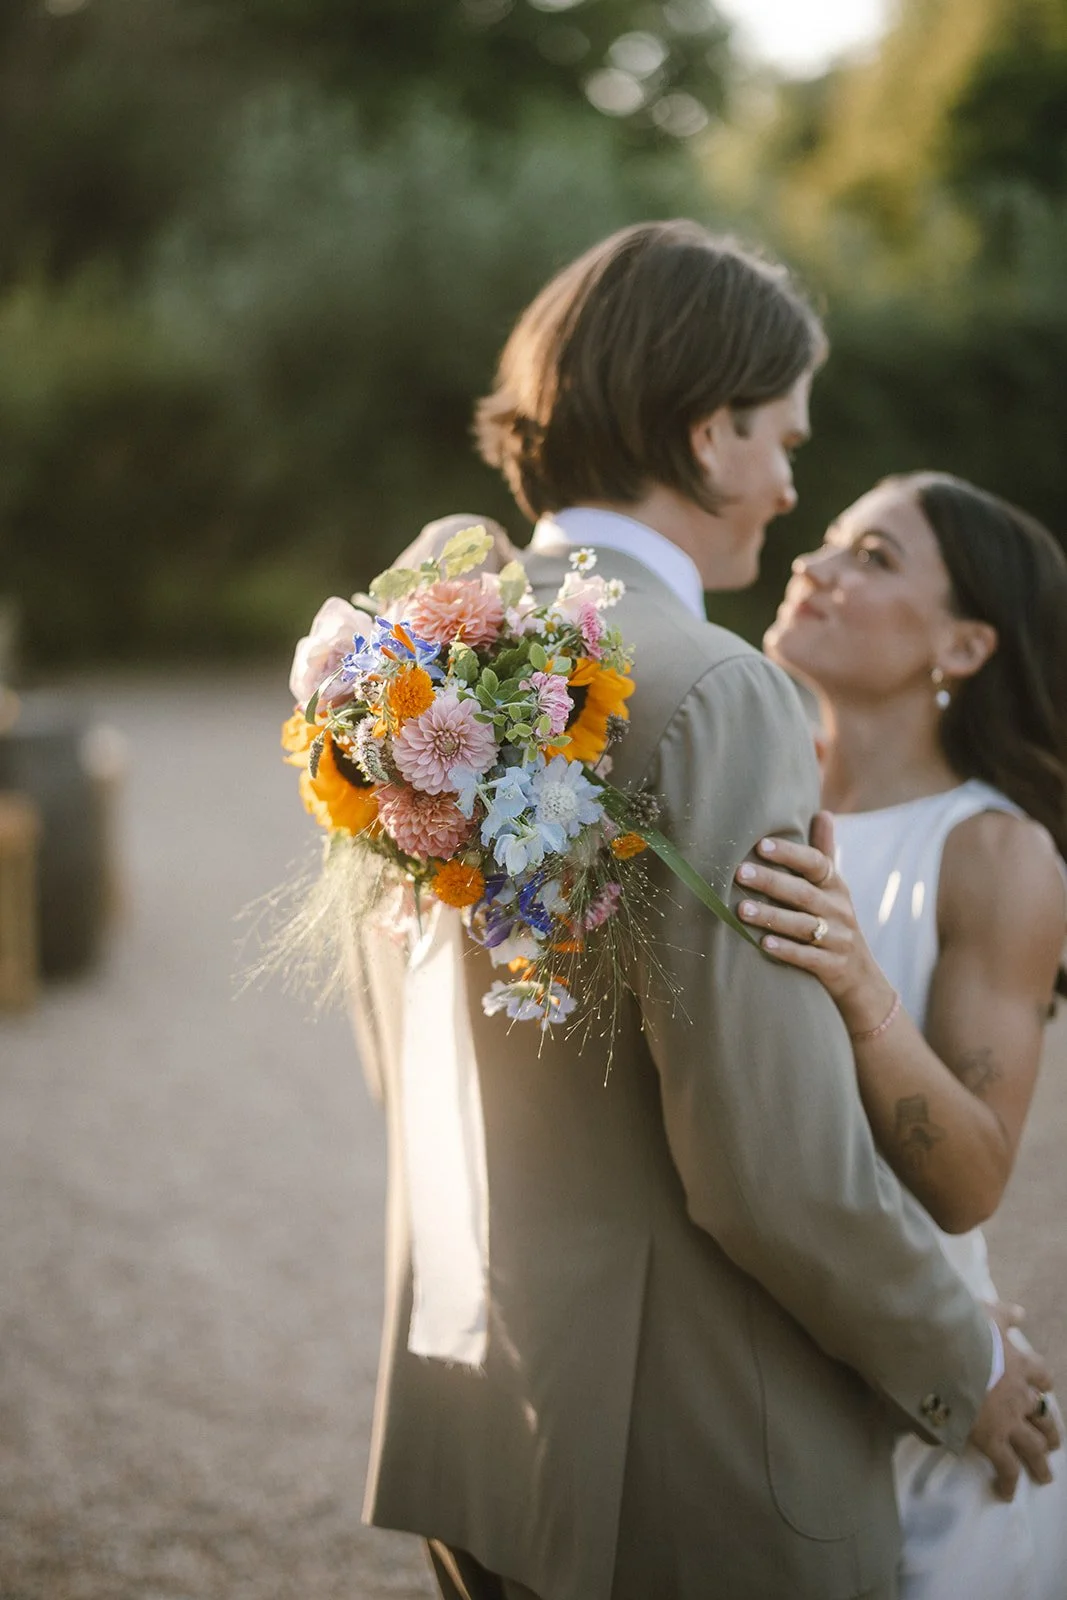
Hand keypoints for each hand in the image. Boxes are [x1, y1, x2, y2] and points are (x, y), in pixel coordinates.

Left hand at [734, 812, 892, 1033]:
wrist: (861, 976)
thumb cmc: (835, 921)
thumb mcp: (834, 888)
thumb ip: (825, 852)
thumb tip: (823, 812)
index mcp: (835, 886)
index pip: (817, 864)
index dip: (791, 854)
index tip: (762, 845)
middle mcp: (839, 910)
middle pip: (803, 893)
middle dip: (771, 882)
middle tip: (739, 873)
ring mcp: (837, 939)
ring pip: (802, 925)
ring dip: (771, 917)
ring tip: (741, 910)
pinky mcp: (832, 966)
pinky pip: (807, 957)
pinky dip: (786, 950)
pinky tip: (762, 943)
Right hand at [970, 1311, 1060, 1499]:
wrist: (947, 1351)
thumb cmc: (963, 1329)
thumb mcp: (987, 1312)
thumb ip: (1005, 1314)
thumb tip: (1020, 1312)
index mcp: (1018, 1362)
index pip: (1041, 1376)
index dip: (1042, 1384)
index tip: (1041, 1389)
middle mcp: (1019, 1393)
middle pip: (1044, 1416)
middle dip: (1050, 1431)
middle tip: (1053, 1443)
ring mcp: (1009, 1418)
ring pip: (1034, 1446)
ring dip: (1041, 1461)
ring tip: (1044, 1475)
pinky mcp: (992, 1438)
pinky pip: (1007, 1466)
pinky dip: (1008, 1481)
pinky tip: (1005, 1493)